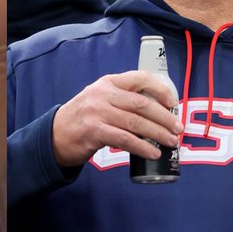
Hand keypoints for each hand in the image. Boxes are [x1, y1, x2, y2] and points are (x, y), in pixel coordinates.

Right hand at [51, 71, 182, 168]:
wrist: (55, 135)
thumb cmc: (83, 118)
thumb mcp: (100, 99)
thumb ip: (122, 99)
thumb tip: (157, 111)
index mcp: (108, 82)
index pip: (140, 78)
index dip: (160, 89)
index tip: (173, 102)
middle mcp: (103, 94)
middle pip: (142, 104)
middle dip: (164, 117)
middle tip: (178, 128)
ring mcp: (98, 112)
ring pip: (136, 123)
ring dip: (157, 134)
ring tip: (171, 142)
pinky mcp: (94, 132)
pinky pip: (125, 140)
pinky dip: (142, 147)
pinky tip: (153, 152)